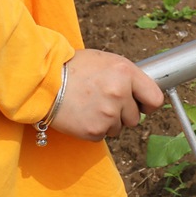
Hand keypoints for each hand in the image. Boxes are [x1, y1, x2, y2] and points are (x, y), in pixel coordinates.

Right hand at [50, 49, 164, 140]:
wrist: (40, 80)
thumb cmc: (73, 68)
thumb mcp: (104, 62)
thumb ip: (126, 78)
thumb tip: (144, 95)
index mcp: (124, 71)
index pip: (155, 99)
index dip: (148, 104)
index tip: (142, 105)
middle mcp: (119, 93)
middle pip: (136, 118)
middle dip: (122, 112)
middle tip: (101, 100)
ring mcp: (108, 114)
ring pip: (120, 128)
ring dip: (108, 121)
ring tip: (89, 105)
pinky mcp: (96, 130)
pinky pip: (104, 134)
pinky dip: (95, 127)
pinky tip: (82, 114)